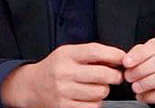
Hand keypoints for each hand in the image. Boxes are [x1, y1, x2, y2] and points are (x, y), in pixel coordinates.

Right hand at [1, 42, 125, 107]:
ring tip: (96, 86)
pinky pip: (93, 107)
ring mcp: (63, 91)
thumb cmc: (55, 68)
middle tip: (115, 76)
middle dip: (115, 76)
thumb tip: (118, 58)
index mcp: (65, 55)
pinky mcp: (65, 107)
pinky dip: (96, 103)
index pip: (95, 52)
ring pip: (100, 92)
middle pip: (102, 74)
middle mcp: (63, 72)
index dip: (113, 55)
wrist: (32, 86)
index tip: (122, 58)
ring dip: (104, 90)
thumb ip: (90, 54)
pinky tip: (88, 97)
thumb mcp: (67, 54)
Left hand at [122, 34, 154, 107]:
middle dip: (141, 70)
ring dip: (147, 83)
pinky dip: (152, 96)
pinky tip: (142, 96)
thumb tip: (128, 60)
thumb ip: (139, 53)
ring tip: (135, 87)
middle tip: (129, 77)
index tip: (126, 63)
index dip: (139, 55)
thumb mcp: (149, 53)